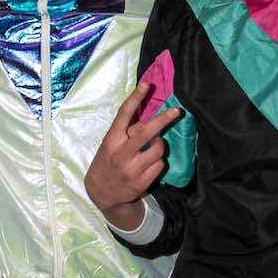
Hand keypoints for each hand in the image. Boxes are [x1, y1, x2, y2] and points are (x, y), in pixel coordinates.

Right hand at [87, 76, 178, 228]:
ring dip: (160, 145)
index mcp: (111, 140)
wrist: (101, 193)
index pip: (123, 115)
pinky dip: (158, 162)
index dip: (135, 98)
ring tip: (153, 148)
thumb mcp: (110, 145)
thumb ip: (126, 132)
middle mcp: (120, 153)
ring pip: (158, 149)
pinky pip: (160, 165)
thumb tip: (149, 120)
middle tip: (176, 111)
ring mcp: (130, 169)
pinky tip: (150, 165)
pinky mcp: (140, 183)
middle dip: (163, 119)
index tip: (146, 84)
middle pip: (146, 132)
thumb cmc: (108, 162)